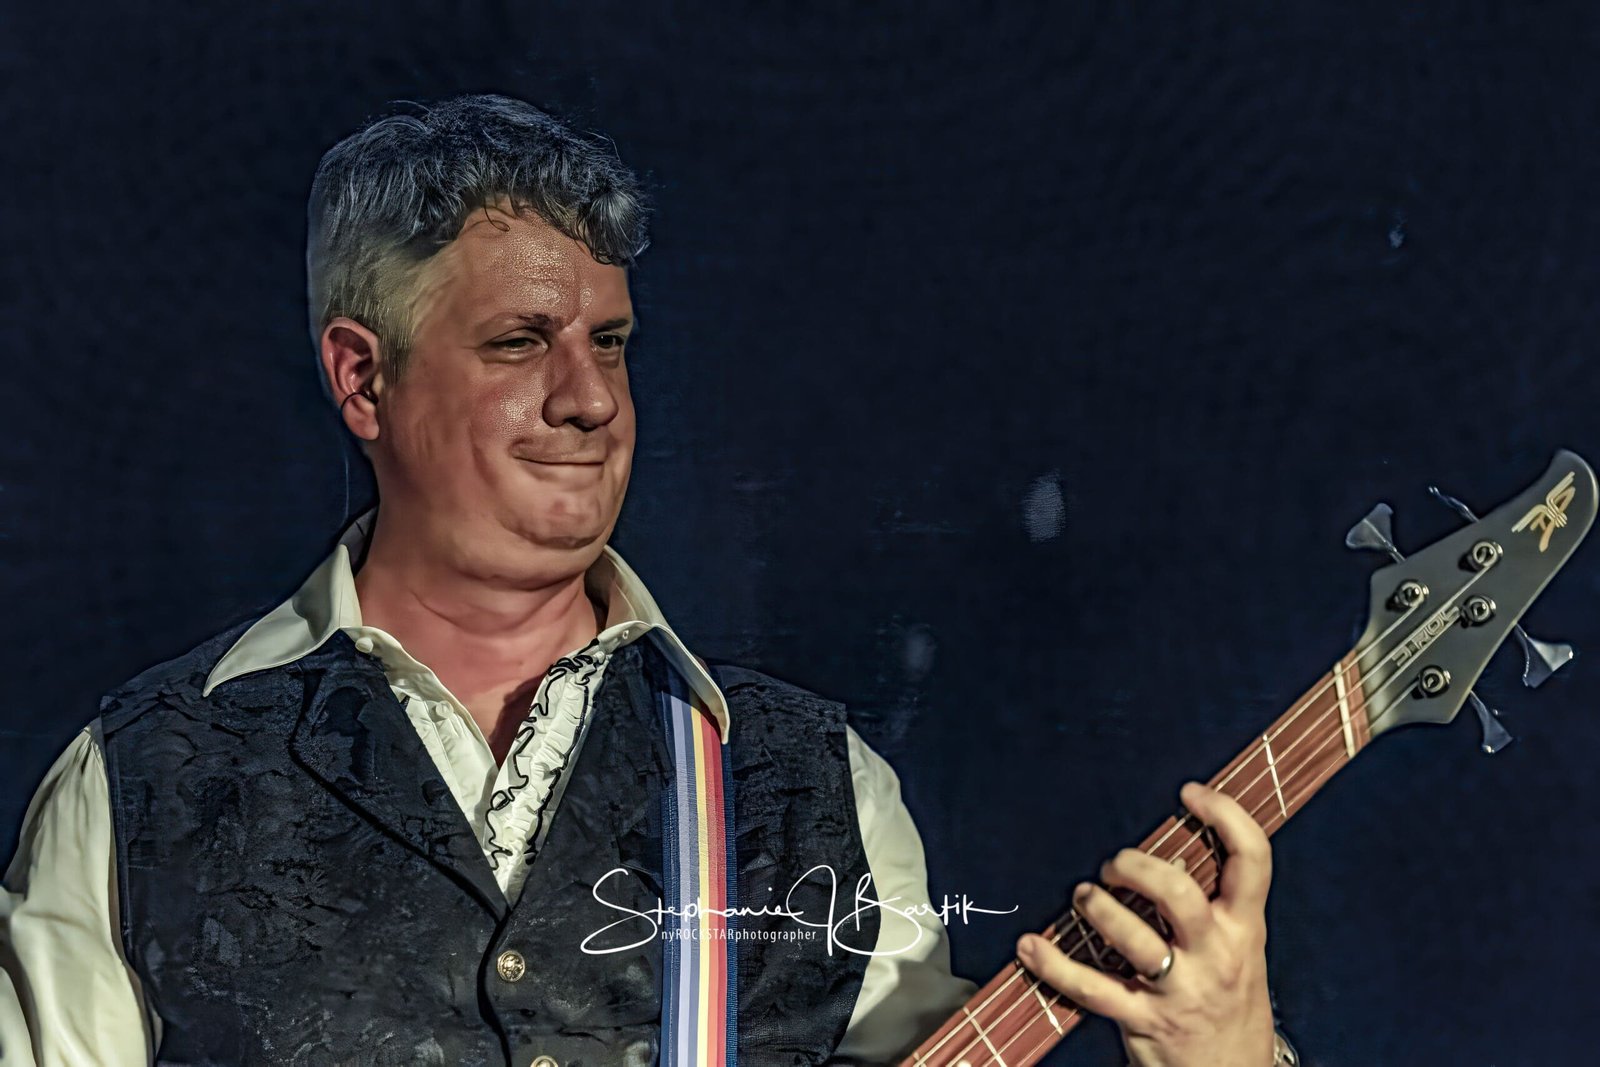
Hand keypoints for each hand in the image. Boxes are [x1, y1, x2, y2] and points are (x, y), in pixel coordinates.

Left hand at [1015, 782, 1276, 1066]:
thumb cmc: (1227, 1001)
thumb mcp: (1239, 949)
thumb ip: (1212, 904)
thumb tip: (1161, 847)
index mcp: (1244, 929)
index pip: (1252, 860)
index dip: (1225, 816)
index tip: (1190, 792)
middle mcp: (1217, 956)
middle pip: (1178, 894)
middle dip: (1137, 867)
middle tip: (1115, 866)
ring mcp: (1180, 991)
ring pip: (1134, 938)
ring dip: (1097, 907)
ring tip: (1085, 897)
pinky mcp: (1144, 1021)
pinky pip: (1092, 989)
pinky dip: (1053, 965)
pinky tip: (1029, 946)